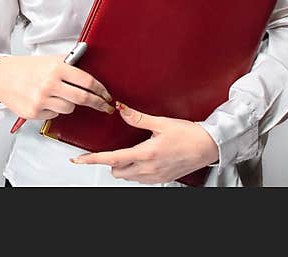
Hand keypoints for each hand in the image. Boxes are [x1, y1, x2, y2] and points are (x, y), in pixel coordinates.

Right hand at [0, 54, 114, 120]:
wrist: (1, 77)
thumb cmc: (26, 68)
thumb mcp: (49, 60)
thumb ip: (69, 64)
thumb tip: (90, 67)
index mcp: (56, 68)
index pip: (87, 81)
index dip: (101, 90)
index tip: (107, 95)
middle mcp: (50, 84)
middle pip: (83, 98)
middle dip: (98, 103)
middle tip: (105, 106)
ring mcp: (41, 100)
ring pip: (69, 108)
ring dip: (70, 104)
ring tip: (60, 96)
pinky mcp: (34, 112)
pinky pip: (55, 115)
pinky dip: (54, 109)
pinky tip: (45, 101)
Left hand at [69, 101, 218, 183]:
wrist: (210, 147)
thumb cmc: (189, 134)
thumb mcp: (161, 122)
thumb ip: (138, 118)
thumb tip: (121, 108)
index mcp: (145, 154)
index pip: (111, 159)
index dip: (92, 159)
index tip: (78, 159)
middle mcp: (148, 169)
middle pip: (116, 171)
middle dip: (110, 162)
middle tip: (111, 148)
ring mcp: (155, 176)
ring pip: (128, 177)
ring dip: (123, 166)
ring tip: (129, 151)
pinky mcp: (162, 179)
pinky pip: (140, 179)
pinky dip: (135, 170)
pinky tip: (142, 158)